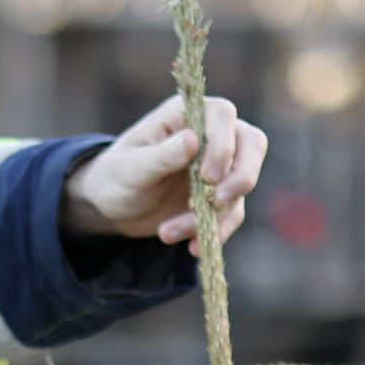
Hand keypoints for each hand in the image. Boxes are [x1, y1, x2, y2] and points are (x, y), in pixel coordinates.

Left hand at [62, 97, 262, 247]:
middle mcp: (209, 135)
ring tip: (168, 233)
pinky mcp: (219, 196)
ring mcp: (218, 166)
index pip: (221, 116)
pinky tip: (192, 247)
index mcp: (185, 116)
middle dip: (241, 176)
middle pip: (251, 144)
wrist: (113, 208)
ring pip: (241, 185)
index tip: (207, 177)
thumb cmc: (116, 177)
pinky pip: (232, 213)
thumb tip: (192, 140)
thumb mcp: (130, 169)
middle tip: (219, 203)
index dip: (223, 144)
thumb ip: (160, 156)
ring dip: (215, 216)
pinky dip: (216, 232)